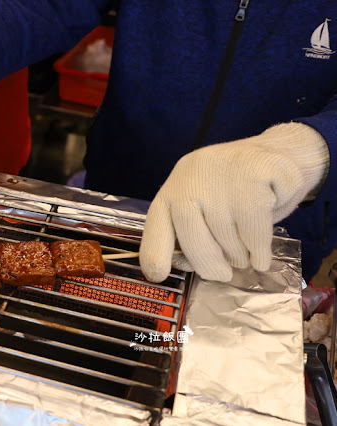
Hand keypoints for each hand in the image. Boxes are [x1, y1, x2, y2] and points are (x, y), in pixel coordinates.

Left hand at [139, 123, 328, 282]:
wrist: (280, 155)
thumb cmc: (238, 193)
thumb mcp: (207, 211)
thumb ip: (193, 234)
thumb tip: (186, 264)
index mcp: (173, 191)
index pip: (156, 224)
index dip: (154, 252)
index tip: (157, 275)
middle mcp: (191, 180)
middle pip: (192, 236)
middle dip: (207, 264)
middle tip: (223, 275)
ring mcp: (221, 175)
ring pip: (227, 236)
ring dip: (240, 255)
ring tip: (247, 250)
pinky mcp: (253, 174)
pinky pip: (254, 230)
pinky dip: (260, 249)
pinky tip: (262, 252)